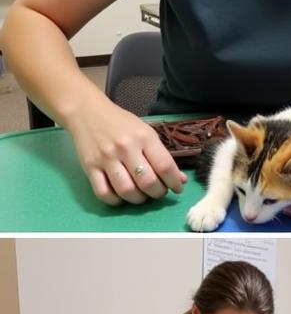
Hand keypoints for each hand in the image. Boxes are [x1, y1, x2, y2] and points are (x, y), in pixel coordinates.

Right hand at [65, 101, 185, 205]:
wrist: (87, 112)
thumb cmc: (122, 124)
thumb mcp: (147, 133)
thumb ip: (162, 157)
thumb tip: (180, 180)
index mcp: (144, 137)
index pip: (165, 166)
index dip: (174, 182)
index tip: (177, 188)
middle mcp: (125, 148)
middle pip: (147, 182)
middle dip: (158, 193)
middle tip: (158, 191)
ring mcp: (106, 158)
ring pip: (126, 191)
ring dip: (139, 199)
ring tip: (142, 194)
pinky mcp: (89, 167)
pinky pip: (103, 193)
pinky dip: (115, 201)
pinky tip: (121, 196)